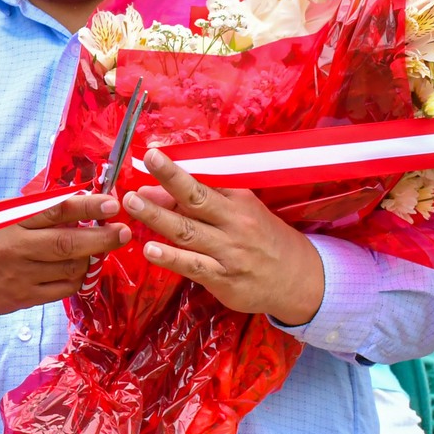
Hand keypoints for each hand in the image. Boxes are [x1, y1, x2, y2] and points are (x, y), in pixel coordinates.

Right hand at [0, 193, 127, 320]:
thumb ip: (34, 211)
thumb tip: (77, 200)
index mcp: (10, 224)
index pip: (54, 211)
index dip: (85, 206)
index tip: (110, 202)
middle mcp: (16, 251)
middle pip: (68, 245)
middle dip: (102, 238)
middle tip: (123, 231)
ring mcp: (21, 278)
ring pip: (70, 270)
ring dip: (90, 259)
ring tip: (95, 248)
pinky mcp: (23, 299)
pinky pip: (62, 291)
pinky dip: (76, 279)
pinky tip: (78, 269)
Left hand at [124, 150, 325, 324]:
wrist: (301, 279)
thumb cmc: (264, 240)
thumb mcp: (240, 213)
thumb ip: (199, 202)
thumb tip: (154, 190)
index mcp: (238, 201)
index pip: (203, 181)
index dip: (175, 170)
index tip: (152, 154)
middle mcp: (234, 223)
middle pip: (196, 198)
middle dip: (169, 180)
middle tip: (143, 167)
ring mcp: (229, 251)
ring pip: (188, 231)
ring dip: (158, 217)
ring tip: (133, 204)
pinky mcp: (224, 279)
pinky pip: (193, 266)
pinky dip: (171, 258)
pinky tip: (150, 251)